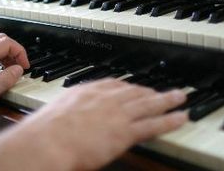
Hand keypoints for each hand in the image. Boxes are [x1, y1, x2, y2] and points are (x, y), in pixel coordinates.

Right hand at [16, 79, 187, 169]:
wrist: (47, 140)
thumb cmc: (44, 130)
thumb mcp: (54, 113)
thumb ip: (67, 113)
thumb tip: (67, 120)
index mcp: (86, 92)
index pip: (111, 84)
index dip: (126, 85)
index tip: (132, 86)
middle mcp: (104, 98)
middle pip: (132, 91)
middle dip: (147, 90)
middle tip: (159, 90)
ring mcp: (116, 113)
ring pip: (147, 104)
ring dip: (166, 100)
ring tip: (179, 97)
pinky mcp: (124, 131)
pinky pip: (152, 124)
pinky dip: (169, 120)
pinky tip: (180, 118)